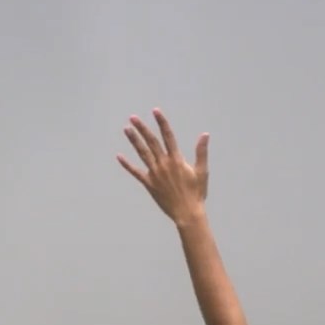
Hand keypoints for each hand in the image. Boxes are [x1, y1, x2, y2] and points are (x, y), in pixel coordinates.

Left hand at [118, 108, 209, 226]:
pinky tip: (119, 156)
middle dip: (142, 128)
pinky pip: (136, 172)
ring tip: (126, 129)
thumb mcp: (202, 171)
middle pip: (151, 142)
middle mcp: (164, 164)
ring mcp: (155, 174)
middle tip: (133, 118)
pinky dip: (127, 165)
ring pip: (142, 153)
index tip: (155, 111)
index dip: (161, 122)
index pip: (168, 136)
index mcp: (177, 160)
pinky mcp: (149, 184)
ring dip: (134, 141)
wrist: (187, 213)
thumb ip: (201, 152)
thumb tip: (205, 134)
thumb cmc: (197, 193)